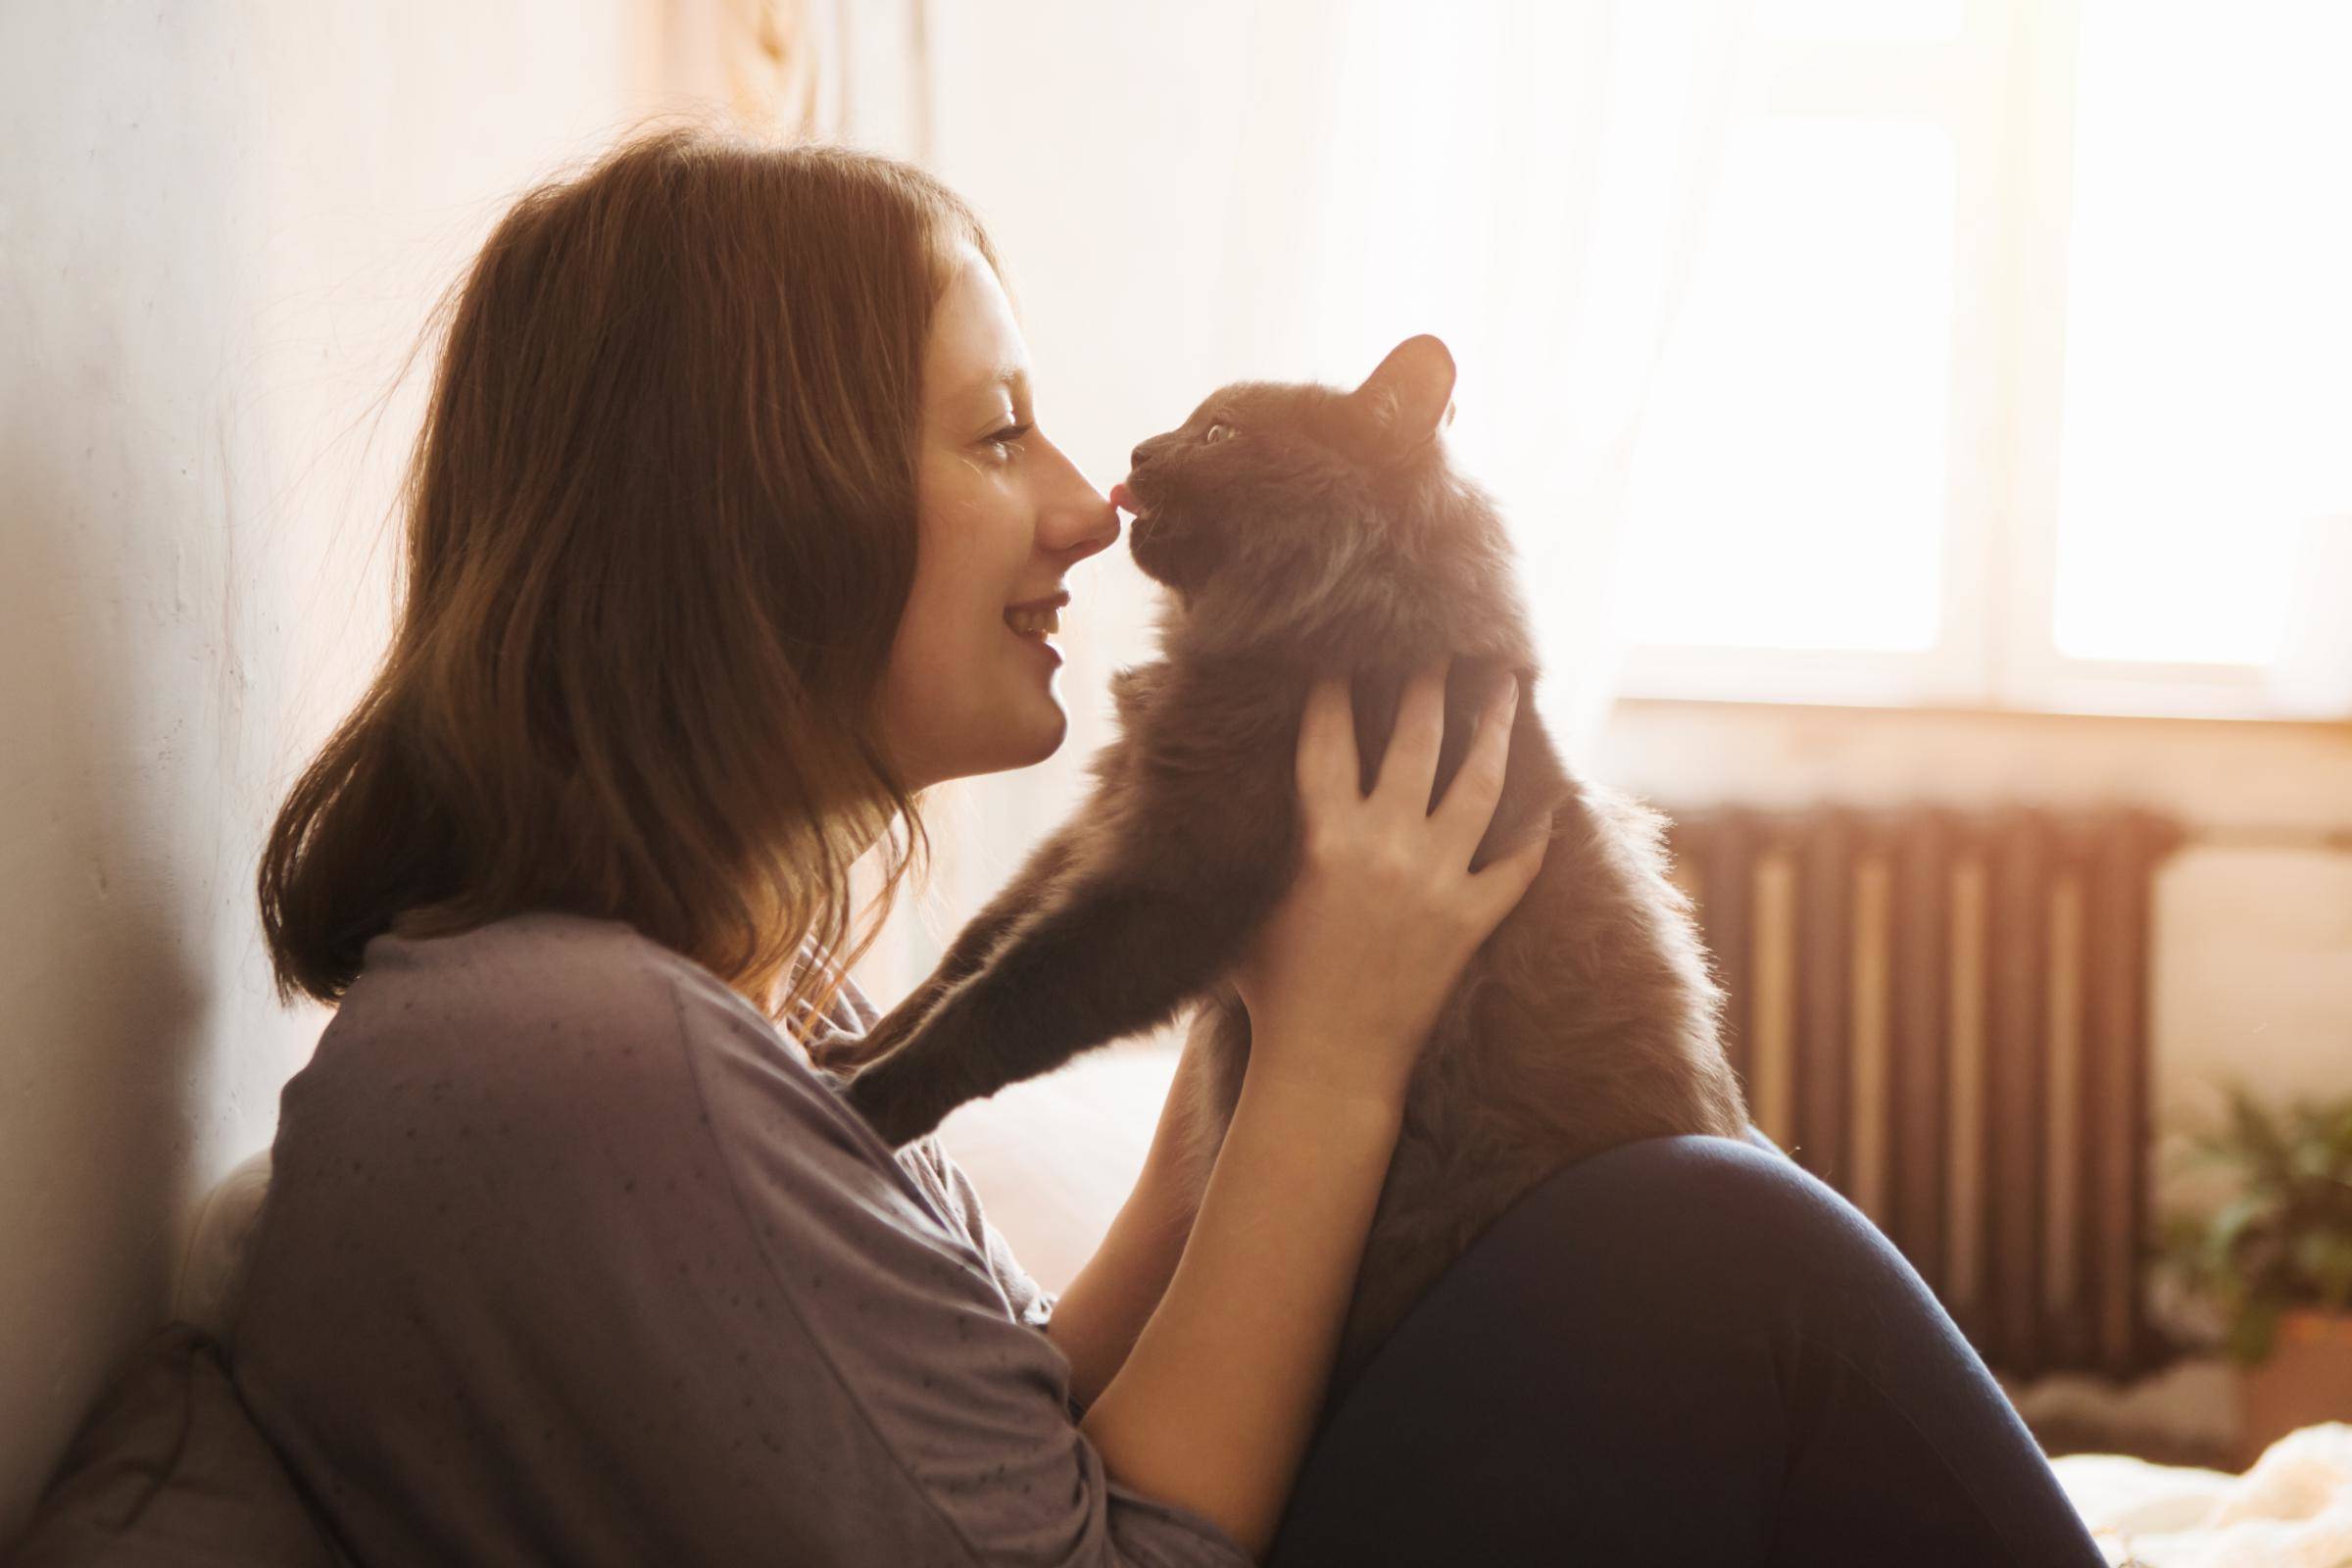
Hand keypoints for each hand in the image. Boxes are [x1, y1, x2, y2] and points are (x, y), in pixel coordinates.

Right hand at [1232, 660, 1548, 1109]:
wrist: (1327, 1066)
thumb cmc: (1272, 991)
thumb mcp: (1246, 907)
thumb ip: (1252, 848)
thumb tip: (1219, 803)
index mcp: (1323, 837)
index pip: (1329, 739)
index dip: (1335, 689)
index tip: (1343, 649)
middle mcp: (1386, 847)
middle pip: (1416, 742)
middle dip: (1428, 685)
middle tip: (1442, 645)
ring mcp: (1437, 883)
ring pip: (1480, 788)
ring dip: (1494, 731)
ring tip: (1506, 690)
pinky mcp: (1470, 923)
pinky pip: (1516, 868)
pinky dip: (1536, 835)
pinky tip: (1552, 804)